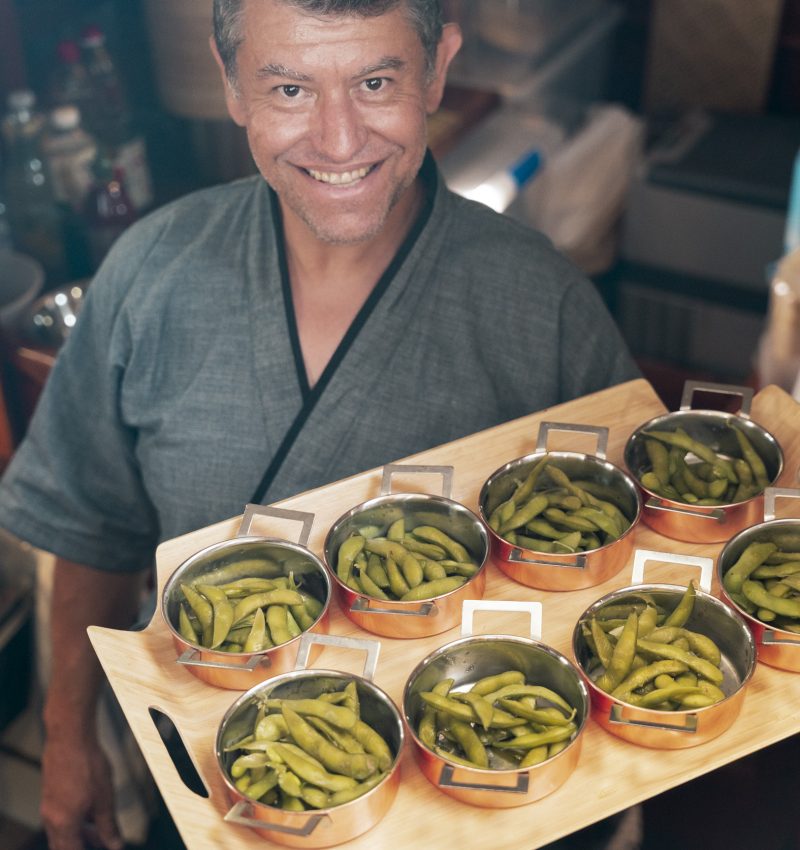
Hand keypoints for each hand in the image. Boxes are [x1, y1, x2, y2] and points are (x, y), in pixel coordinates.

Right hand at [40, 733, 123, 849]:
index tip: (104, 848)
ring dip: (80, 833)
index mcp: (64, 825)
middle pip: (64, 845)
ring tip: (100, 829)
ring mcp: (49, 806)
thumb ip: (108, 826)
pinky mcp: (51, 794)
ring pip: (62, 831)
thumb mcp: (104, 799)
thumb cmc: (87, 764)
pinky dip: (75, 819)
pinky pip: (60, 816)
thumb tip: (114, 844)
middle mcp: (51, 819)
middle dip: (83, 845)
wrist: (70, 738)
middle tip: (102, 842)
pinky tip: (91, 810)